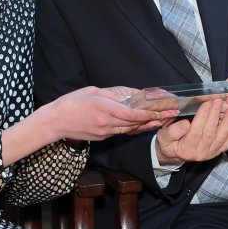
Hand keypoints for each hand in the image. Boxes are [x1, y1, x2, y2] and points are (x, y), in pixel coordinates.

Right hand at [44, 86, 178, 140]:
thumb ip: (116, 93)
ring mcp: (105, 132)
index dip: (151, 113)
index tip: (165, 110)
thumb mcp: (94, 91)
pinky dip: (135, 128)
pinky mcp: (103, 137)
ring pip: (131, 129)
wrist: (55, 122)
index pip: (134, 113)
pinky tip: (144, 124)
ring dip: (148, 125)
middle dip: (156, 119)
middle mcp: (107, 123)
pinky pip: (122, 131)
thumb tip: (134, 94)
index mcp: (105, 108)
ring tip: (163, 120)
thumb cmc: (72, 102)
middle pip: (136, 123)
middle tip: (172, 114)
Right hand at [155, 99, 227, 164]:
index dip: (202, 116)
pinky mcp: (216, 153)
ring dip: (227, 123)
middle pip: (210, 132)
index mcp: (186, 148)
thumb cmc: (169, 143)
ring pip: (221, 138)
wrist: (174, 155)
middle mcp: (200, 153)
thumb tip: (186, 124)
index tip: (207, 103)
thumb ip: (173, 131)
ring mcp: (210, 154)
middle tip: (219, 101)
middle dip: (215, 115)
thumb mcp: (164, 137)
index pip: (196, 130)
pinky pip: (227, 145)